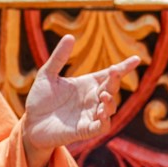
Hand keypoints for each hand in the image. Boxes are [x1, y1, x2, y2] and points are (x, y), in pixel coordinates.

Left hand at [23, 35, 138, 162]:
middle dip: (115, 81)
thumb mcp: (47, 74)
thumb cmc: (40, 99)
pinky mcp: (87, 130)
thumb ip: (59, 57)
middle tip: (114, 71)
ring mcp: (91, 115)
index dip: (124, 67)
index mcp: (87, 85)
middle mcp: (93, 99)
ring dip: (110, 102)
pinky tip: (101, 113)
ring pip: (110, 108)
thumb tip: (70, 36)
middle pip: (111, 89)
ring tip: (104, 96)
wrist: (31, 123)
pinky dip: (105, 121)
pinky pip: (102, 126)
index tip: (136, 59)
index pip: (109, 75)